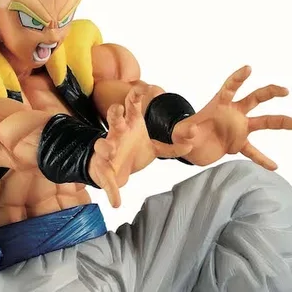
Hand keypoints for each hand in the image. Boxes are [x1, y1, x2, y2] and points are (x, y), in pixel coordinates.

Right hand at [89, 85, 193, 206]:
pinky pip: (106, 180)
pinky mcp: (102, 170)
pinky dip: (112, 192)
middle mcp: (117, 134)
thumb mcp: (154, 148)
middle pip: (113, 118)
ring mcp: (107, 150)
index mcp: (130, 124)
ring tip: (110, 151)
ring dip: (104, 146)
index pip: (132, 104)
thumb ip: (171, 147)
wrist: (115, 168)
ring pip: (101, 144)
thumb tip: (190, 145)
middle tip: (119, 111)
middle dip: (115, 114)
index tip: (145, 88)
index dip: (136, 95)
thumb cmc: (132, 151)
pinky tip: (116, 202)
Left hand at [173, 65, 291, 169]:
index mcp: (219, 104)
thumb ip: (184, 130)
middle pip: (255, 98)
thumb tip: (189, 132)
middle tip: (285, 91)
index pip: (230, 87)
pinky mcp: (238, 144)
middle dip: (270, 92)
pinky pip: (253, 151)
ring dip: (279, 122)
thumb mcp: (180, 132)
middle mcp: (233, 113)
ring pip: (263, 121)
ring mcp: (238, 128)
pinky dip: (262, 159)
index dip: (238, 78)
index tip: (248, 69)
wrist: (189, 148)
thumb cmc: (183, 134)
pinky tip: (274, 166)